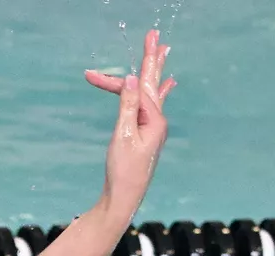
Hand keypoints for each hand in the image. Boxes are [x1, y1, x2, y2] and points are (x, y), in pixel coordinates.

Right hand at [84, 29, 174, 220]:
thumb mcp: (123, 135)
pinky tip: (168, 85)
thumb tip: (134, 78)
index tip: (106, 64)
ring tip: (163, 54)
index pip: (139, 87)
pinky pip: (152, 106)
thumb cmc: (123, 171)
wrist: (124, 198)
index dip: (126, 72)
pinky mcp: (146, 135)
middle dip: (150, 61)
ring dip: (154, 72)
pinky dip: (157, 92)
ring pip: (151, 94)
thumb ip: (128, 105)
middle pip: (152, 85)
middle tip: (155, 37)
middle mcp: (157, 122)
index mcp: (154, 120)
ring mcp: (153, 129)